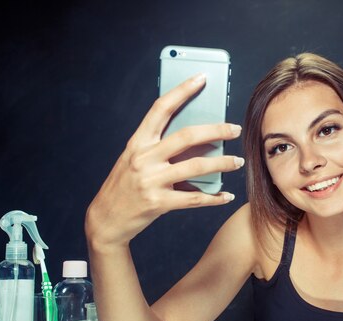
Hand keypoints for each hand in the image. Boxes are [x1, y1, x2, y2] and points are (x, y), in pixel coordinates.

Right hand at [85, 73, 243, 248]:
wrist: (105, 220)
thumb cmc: (125, 186)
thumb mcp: (135, 160)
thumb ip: (160, 148)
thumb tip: (198, 138)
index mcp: (138, 142)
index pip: (161, 108)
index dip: (182, 90)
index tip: (202, 77)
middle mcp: (144, 158)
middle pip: (187, 136)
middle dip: (216, 130)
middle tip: (235, 129)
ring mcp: (151, 181)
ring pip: (196, 166)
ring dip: (222, 163)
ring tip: (237, 161)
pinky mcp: (158, 203)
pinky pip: (194, 198)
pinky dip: (214, 197)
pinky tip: (226, 195)